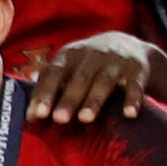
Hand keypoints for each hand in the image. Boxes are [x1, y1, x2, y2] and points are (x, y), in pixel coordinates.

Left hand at [27, 31, 156, 124]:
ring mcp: (116, 61)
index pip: (54, 73)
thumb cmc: (87, 65)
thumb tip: (28, 116)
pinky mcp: (138, 70)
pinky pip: (135, 86)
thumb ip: (50, 86)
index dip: (45, 93)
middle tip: (59, 119)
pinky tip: (129, 114)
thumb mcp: (69, 67)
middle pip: (79, 78)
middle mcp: (92, 55)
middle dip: (69, 99)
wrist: (128, 46)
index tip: (37, 115)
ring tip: (85, 119)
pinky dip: (133, 99)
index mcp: (70, 55)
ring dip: (94, 100)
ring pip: (104, 81)